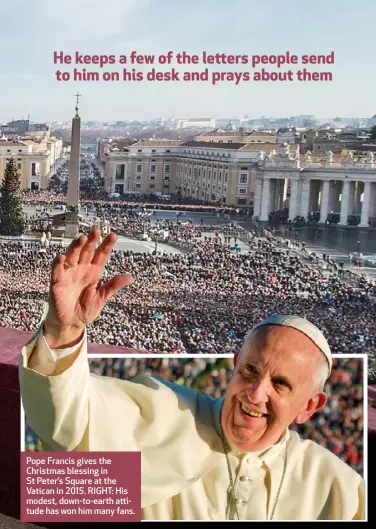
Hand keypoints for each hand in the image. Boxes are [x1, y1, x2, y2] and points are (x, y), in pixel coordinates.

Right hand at [44, 228, 133, 346]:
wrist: (71, 322)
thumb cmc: (86, 309)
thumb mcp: (102, 297)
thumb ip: (113, 286)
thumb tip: (130, 277)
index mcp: (94, 271)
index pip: (101, 255)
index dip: (106, 245)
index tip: (113, 235)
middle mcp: (82, 269)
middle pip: (87, 251)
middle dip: (91, 241)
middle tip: (96, 231)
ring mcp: (69, 274)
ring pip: (72, 256)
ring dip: (76, 247)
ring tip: (82, 238)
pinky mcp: (58, 282)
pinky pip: (57, 270)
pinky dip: (58, 264)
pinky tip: (62, 257)